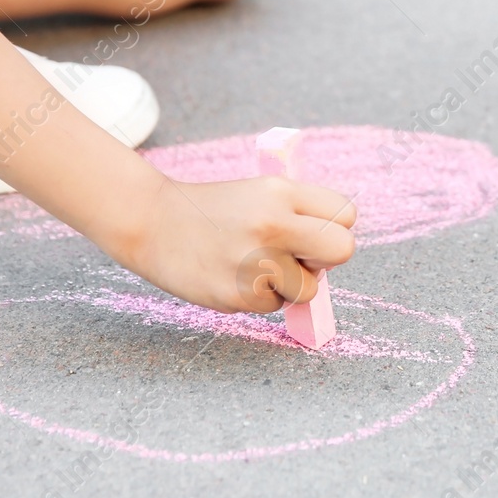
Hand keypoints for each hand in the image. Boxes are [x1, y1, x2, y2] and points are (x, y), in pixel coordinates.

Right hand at [123, 176, 356, 313]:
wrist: (152, 222)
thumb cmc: (214, 211)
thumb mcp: (259, 194)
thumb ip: (300, 215)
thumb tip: (334, 252)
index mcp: (281, 192)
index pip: (345, 214)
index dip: (333, 226)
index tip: (314, 233)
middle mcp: (273, 223)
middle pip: (342, 250)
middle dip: (328, 259)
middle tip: (303, 258)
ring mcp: (256, 261)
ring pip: (307, 288)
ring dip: (288, 284)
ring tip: (253, 265)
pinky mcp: (238, 293)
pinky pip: (273, 305)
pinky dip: (257, 296)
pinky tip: (232, 276)